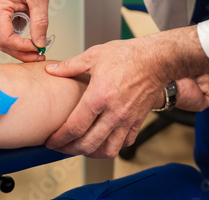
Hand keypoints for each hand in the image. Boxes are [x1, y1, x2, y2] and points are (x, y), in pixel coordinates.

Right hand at [0, 0, 75, 61]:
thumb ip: (40, 22)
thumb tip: (39, 43)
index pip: (5, 39)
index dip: (22, 48)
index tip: (38, 50)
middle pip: (1, 42)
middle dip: (21, 51)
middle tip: (39, 54)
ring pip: (1, 39)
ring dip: (18, 46)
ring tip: (36, 46)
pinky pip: (2, 31)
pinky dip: (15, 37)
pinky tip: (28, 37)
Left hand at [44, 26, 208, 157]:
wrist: (157, 59)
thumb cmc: (128, 55)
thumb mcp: (94, 55)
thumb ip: (70, 66)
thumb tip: (51, 70)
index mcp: (99, 96)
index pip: (75, 127)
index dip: (59, 139)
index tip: (51, 141)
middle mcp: (113, 112)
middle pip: (89, 144)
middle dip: (69, 150)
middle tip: (60, 147)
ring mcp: (127, 119)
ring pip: (108, 150)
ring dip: (91, 153)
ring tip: (80, 147)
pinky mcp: (138, 121)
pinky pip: (124, 143)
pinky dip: (112, 146)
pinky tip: (103, 140)